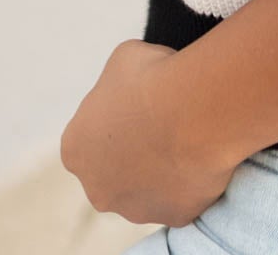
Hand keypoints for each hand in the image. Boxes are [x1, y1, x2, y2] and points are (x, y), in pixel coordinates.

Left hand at [60, 38, 239, 226]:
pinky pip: (182, 198)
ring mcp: (134, 209)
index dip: (117, 116)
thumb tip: (131, 88)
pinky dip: (191, 180)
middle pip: (114, 171)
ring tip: (187, 134)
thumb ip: (117, 84)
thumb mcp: (123, 61)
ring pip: (147, 189)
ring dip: (161, 168)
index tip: (141, 101)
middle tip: (163, 121)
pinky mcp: (173, 217)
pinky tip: (202, 153)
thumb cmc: (153, 78)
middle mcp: (97, 189)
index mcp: (75, 149)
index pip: (90, 136)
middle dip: (134, 152)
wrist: (192, 110)